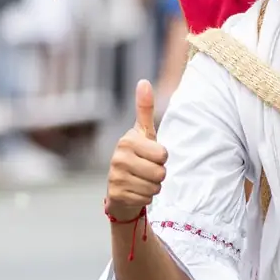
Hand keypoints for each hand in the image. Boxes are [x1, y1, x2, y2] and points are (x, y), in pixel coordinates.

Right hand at [106, 80, 168, 219]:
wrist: (120, 187)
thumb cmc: (138, 155)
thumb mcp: (144, 133)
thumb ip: (144, 109)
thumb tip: (143, 81)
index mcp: (127, 140)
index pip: (163, 155)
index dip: (162, 158)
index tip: (151, 155)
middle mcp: (118, 157)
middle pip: (160, 172)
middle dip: (159, 174)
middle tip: (147, 170)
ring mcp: (115, 176)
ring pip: (154, 187)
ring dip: (153, 186)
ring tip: (141, 180)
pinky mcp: (116, 194)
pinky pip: (146, 198)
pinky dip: (145, 197)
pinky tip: (135, 191)